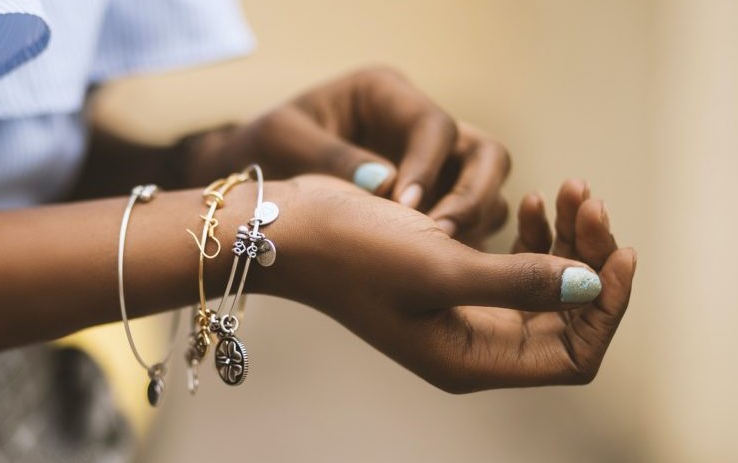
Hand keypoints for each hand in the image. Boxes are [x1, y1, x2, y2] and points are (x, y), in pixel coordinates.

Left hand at [188, 67, 510, 244]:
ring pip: (486, 191)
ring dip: (472, 225)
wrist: (251, 184)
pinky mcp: (432, 204)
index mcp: (385, 95)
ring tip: (437, 259)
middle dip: (473, 196)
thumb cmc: (261, 149)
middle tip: (440, 236)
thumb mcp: (282, 141)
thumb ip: (332, 158)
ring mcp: (433, 167)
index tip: (405, 207)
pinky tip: (434, 273)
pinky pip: (467, 224)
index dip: (428, 167)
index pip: (434, 126)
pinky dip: (460, 246)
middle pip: (485, 154)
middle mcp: (418, 128)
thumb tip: (388, 185)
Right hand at [260, 176, 635, 392]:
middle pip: (565, 314)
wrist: (291, 227)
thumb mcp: (439, 267)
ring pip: (544, 283)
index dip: (606, 307)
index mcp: (471, 359)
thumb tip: (590, 285)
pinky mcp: (452, 275)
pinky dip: (533, 232)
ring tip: (569, 190)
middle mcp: (473, 342)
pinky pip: (514, 262)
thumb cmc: (352, 253)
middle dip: (588, 257)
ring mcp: (463, 310)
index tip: (617, 251)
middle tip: (589, 199)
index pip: (573, 354)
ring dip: (565, 238)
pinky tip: (531, 200)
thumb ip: (519, 281)